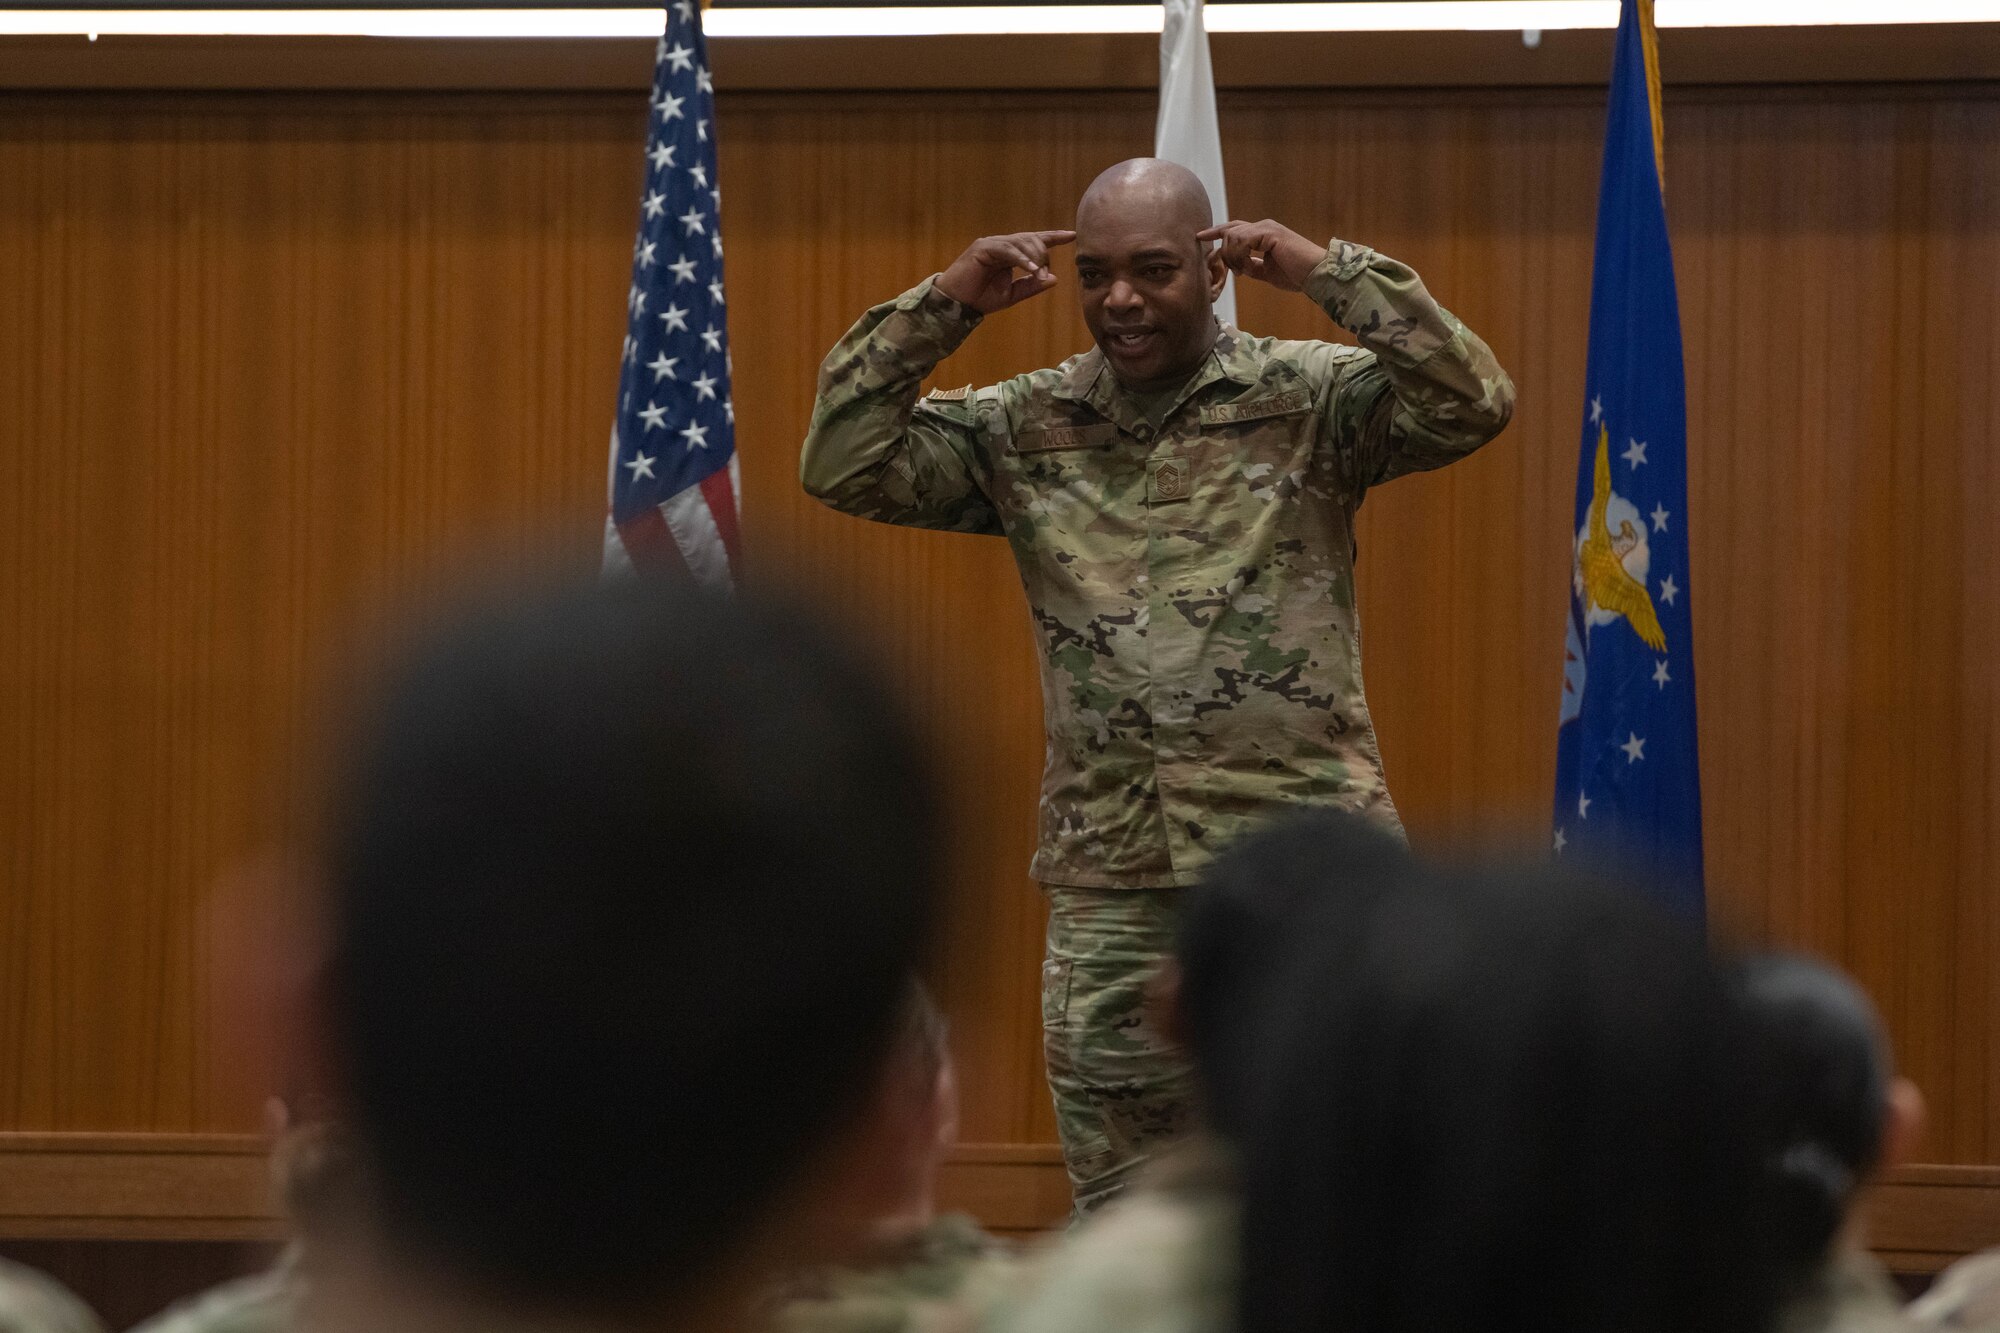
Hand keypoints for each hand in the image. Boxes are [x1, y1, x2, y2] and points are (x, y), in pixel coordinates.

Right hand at [936, 230, 1076, 314]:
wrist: (955, 305)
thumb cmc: (980, 298)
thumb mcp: (1011, 295)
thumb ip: (1031, 286)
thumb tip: (1053, 278)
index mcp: (1010, 253)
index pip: (1035, 240)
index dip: (1054, 237)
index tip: (1073, 235)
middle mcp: (1002, 244)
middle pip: (1031, 240)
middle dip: (1042, 255)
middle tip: (1042, 275)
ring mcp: (992, 243)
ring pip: (1021, 242)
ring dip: (1033, 258)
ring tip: (1038, 273)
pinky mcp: (982, 247)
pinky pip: (1007, 249)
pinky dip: (1020, 258)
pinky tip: (1030, 267)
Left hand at [1197, 220, 1327, 292]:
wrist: (1315, 274)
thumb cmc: (1296, 274)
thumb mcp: (1267, 272)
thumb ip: (1252, 266)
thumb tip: (1238, 267)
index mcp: (1262, 233)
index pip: (1233, 228)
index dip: (1216, 231)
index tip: (1199, 236)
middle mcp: (1263, 226)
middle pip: (1229, 231)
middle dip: (1224, 252)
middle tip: (1236, 272)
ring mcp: (1267, 227)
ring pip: (1233, 236)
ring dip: (1234, 258)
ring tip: (1247, 272)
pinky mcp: (1270, 233)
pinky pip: (1243, 241)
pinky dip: (1241, 257)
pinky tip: (1250, 268)